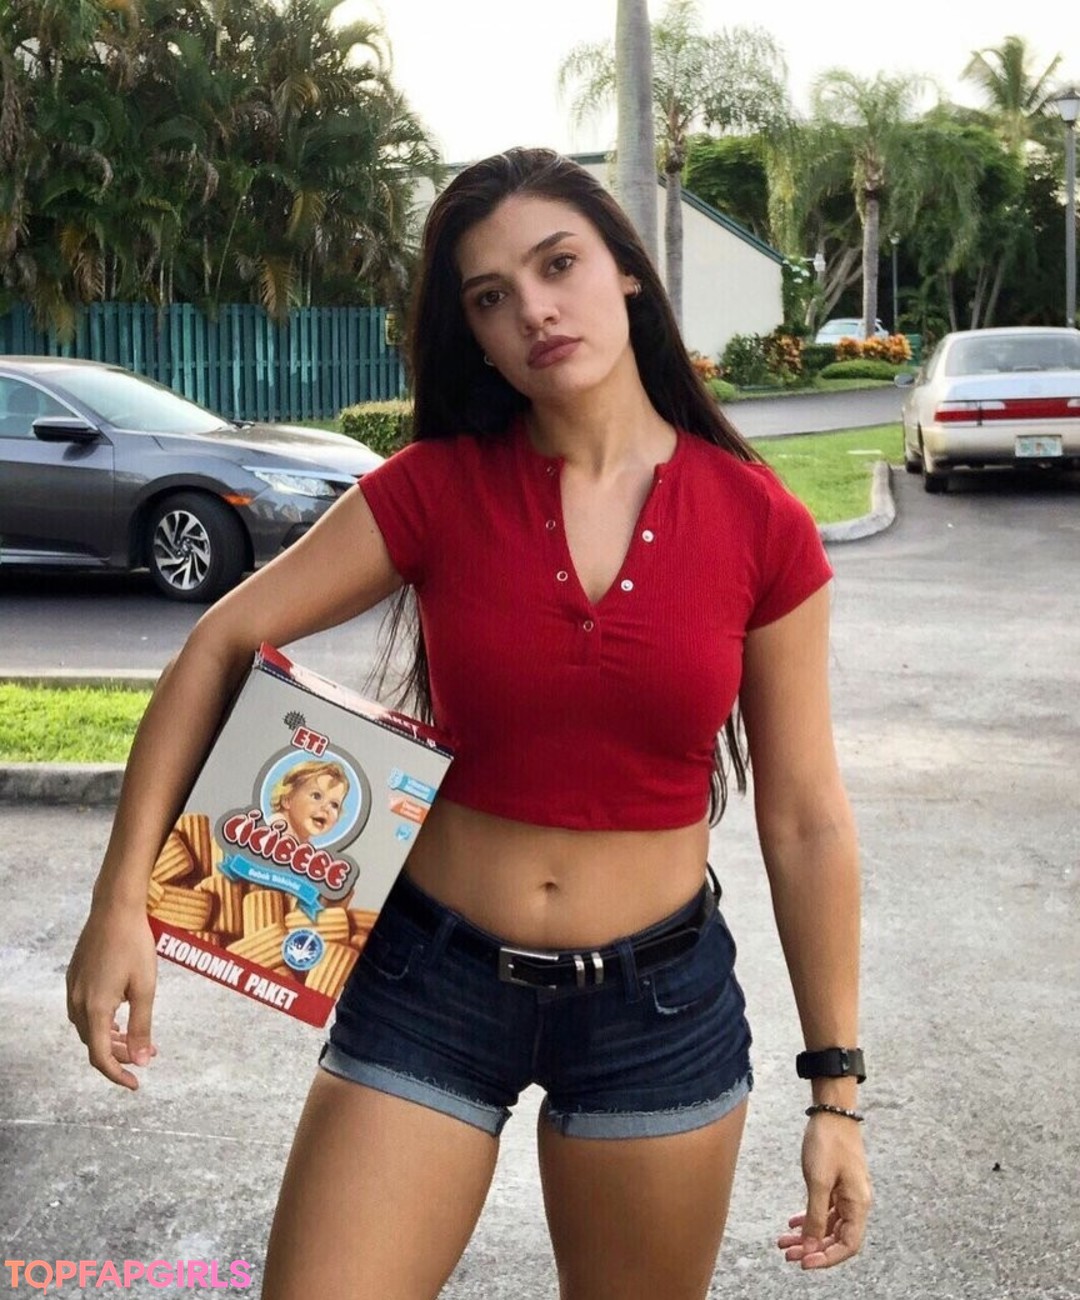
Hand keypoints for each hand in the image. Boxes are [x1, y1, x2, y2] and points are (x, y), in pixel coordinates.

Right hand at [66, 901, 158, 1090]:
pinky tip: (121, 1015)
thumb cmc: (134, 945)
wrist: (115, 909)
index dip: (117, 1075)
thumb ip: (142, 1027)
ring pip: (90, 1027)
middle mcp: (78, 1002)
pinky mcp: (75, 977)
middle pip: (96, 1043)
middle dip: (121, 1054)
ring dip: (113, 1037)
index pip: (101, 1057)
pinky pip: (85, 1010)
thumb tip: (142, 1061)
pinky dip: (104, 1021)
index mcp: (96, 1008)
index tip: (136, 1083)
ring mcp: (73, 989)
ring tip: (138, 1037)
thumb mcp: (145, 988)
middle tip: (148, 1055)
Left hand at [777, 1113, 871, 1268]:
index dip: (827, 1258)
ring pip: (828, 1225)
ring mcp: (847, 1194)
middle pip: (837, 1238)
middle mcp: (856, 1203)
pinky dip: (809, 1218)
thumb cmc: (829, 1143)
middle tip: (788, 1254)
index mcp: (858, 1205)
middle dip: (812, 1248)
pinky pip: (825, 1210)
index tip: (804, 1262)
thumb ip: (816, 1216)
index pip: (848, 1246)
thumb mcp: (819, 1181)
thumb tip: (811, 1246)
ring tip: (784, 1242)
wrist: (832, 1112)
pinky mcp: (837, 1185)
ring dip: (808, 1235)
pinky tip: (792, 1222)